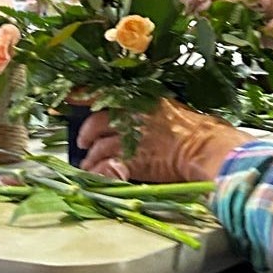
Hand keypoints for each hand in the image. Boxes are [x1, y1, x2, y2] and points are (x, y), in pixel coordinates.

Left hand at [76, 99, 253, 182]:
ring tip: (90, 166)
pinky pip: (106, 169)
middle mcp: (129, 116)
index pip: (101, 93)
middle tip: (83, 143)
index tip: (68, 97)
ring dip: (92, 159)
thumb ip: (146, 110)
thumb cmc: (195, 129)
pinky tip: (98, 178)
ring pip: (98, 149)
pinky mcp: (130, 161)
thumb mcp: (167, 108)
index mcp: (138, 100)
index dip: (81, 96)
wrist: (205, 147)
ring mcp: (128, 139)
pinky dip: (100, 174)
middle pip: (95, 124)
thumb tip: (135, 116)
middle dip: (86, 134)